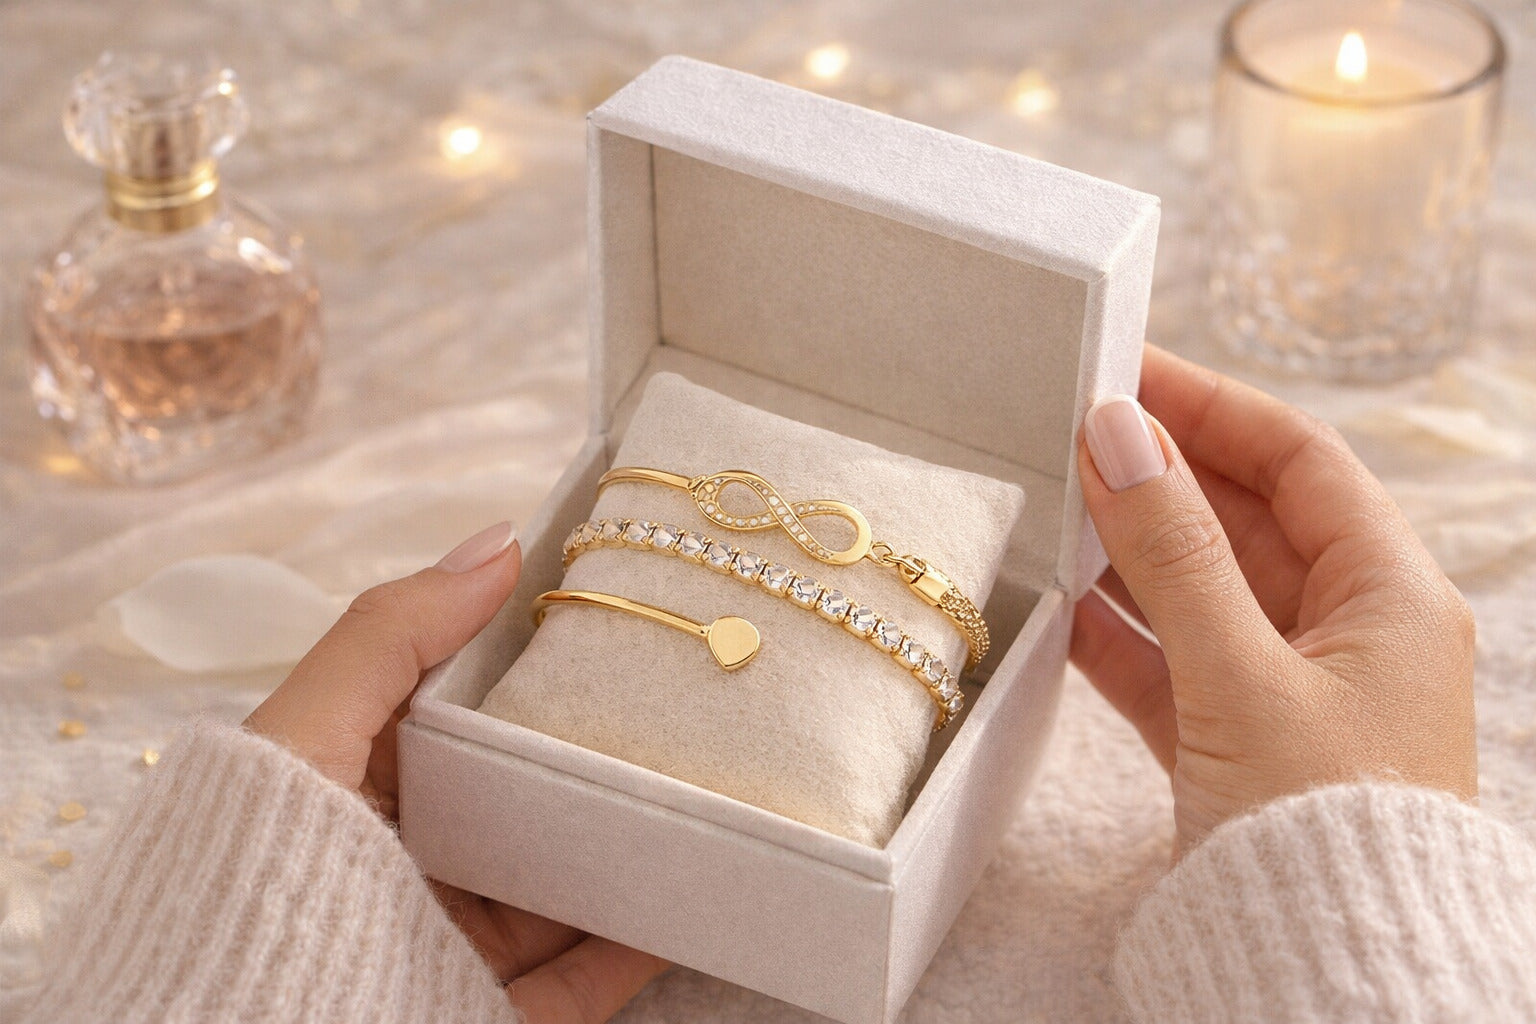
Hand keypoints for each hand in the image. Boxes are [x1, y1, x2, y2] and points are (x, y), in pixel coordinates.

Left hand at [246, 521, 667, 1021]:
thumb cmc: (254, 874)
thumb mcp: (306, 732)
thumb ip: (392, 636)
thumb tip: (499, 540)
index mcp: (362, 791)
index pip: (463, 716)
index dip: (532, 667)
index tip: (612, 620)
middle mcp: (410, 868)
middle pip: (524, 805)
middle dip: (595, 762)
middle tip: (681, 708)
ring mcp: (453, 948)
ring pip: (564, 892)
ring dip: (632, 851)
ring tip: (705, 796)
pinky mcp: (489, 1017)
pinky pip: (582, 981)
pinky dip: (640, 943)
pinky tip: (695, 894)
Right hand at [1072, 345, 1477, 853]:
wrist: (1327, 975)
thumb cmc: (1318, 824)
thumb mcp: (1242, 674)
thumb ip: (1174, 551)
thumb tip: (1120, 432)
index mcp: (1387, 594)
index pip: (1299, 460)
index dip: (1212, 405)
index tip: (1126, 369)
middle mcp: (1346, 631)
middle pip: (1244, 518)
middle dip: (1159, 474)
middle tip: (1068, 430)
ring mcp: (1288, 688)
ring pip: (1199, 589)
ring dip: (1128, 550)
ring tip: (1051, 504)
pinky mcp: (1236, 743)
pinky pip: (1170, 663)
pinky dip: (1116, 634)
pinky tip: (1055, 606)